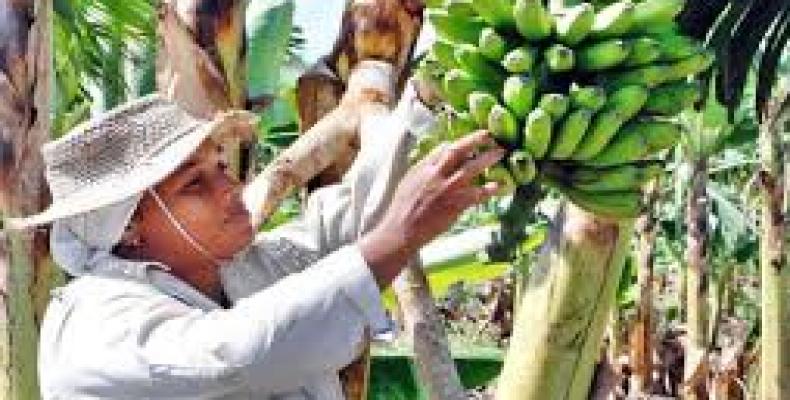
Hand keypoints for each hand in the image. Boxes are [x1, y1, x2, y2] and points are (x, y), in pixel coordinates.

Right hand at [360, 131, 504, 286]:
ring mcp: (447, 189)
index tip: (468, 143)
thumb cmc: (402, 209)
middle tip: (489, 135)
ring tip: (500, 152)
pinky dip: (490, 189)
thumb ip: (423, 170)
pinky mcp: (456, 204)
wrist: (401, 230)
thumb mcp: (408, 182)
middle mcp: (436, 174)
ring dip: (488, 158)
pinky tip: (500, 186)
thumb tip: (435, 161)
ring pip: (472, 168)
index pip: (443, 148)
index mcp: (423, 168)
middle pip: (458, 150)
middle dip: (475, 140)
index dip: (458, 143)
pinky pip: (478, 193)